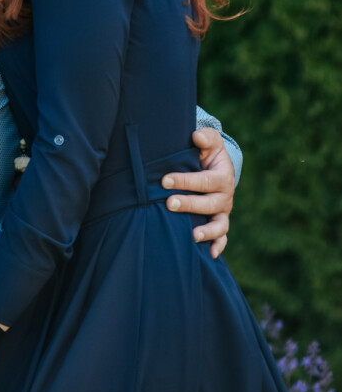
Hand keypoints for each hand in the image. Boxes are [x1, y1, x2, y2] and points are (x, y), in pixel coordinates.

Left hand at [162, 128, 234, 258]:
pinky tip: (208, 255)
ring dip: (206, 231)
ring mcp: (223, 212)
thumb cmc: (206, 153)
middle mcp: (225, 196)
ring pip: (219, 225)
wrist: (214, 166)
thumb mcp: (208, 142)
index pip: (205, 180)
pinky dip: (218, 246)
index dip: (185, 180)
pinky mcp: (220, 223)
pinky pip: (222, 238)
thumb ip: (204, 138)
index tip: (165, 180)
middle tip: (169, 203)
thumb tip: (196, 136)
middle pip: (209, 204)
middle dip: (189, 204)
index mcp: (222, 176)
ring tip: (192, 235)